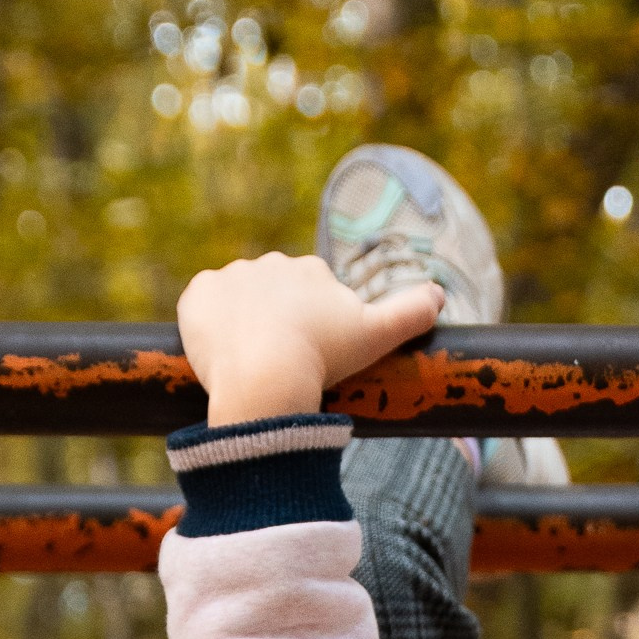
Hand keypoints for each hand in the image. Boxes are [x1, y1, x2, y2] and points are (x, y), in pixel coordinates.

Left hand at [176, 253, 443, 426]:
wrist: (267, 375)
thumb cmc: (326, 359)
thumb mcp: (379, 337)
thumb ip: (412, 313)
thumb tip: (440, 295)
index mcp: (311, 270)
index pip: (311, 299)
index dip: (313, 332)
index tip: (313, 360)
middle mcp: (269, 264)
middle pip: (273, 299)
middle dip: (278, 327)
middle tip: (283, 368)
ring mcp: (230, 278)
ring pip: (237, 304)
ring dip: (242, 328)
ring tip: (250, 367)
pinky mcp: (198, 296)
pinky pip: (201, 309)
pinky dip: (208, 328)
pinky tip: (220, 355)